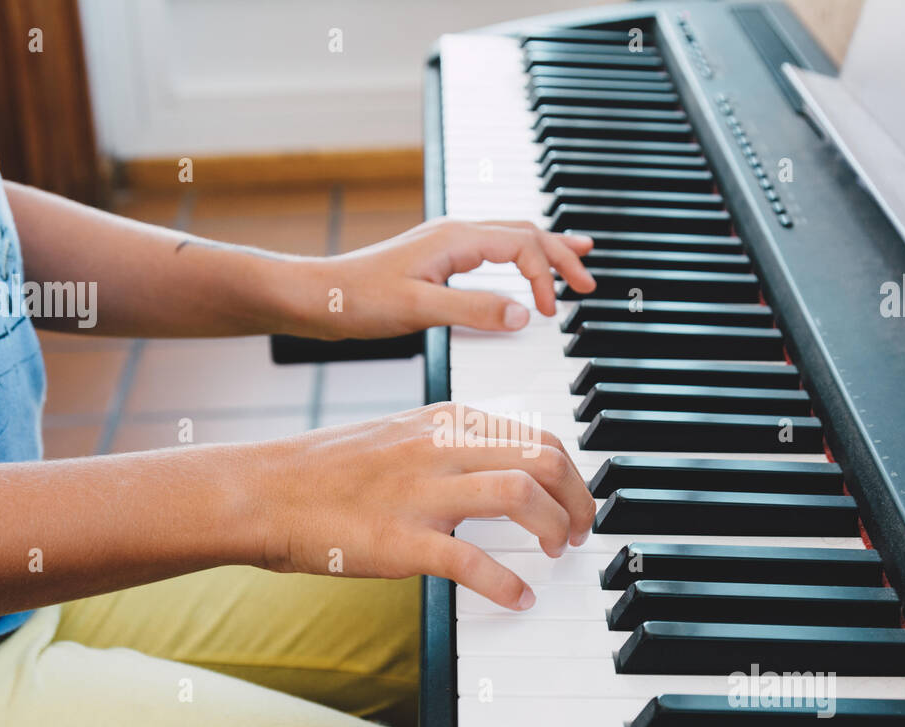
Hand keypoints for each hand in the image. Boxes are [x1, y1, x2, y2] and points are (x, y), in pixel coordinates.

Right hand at [249, 403, 596, 609]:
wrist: (263, 492)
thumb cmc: (327, 471)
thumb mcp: (400, 437)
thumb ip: (452, 448)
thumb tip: (503, 471)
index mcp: (443, 421)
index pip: (536, 434)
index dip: (571, 473)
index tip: (576, 501)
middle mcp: (439, 448)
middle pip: (542, 458)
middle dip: (578, 499)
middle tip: (580, 532)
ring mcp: (420, 493)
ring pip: (519, 495)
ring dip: (554, 528)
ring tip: (557, 554)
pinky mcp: (400, 541)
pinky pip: (472, 561)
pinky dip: (507, 584)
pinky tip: (520, 599)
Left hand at [292, 218, 595, 338]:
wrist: (316, 298)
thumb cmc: (356, 301)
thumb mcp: (419, 311)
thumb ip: (473, 311)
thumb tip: (522, 315)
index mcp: (455, 238)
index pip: (522, 245)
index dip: (545, 276)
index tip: (550, 312)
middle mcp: (454, 233)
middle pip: (524, 232)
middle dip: (561, 254)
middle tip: (588, 280)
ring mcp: (446, 245)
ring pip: (510, 236)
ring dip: (545, 249)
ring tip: (577, 256)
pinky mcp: (437, 261)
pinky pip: (492, 250)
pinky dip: (519, 257)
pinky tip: (522, 270)